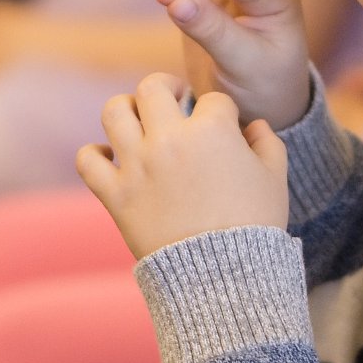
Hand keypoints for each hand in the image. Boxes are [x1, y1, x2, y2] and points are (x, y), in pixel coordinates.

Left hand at [77, 75, 288, 258]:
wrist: (223, 276)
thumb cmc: (254, 225)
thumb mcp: (275, 179)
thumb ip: (267, 142)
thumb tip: (253, 125)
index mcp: (212, 130)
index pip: (213, 100)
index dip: (222, 112)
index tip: (225, 128)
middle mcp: (169, 140)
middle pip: (152, 87)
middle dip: (166, 86)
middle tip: (174, 95)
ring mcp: (137, 166)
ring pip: (114, 111)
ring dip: (126, 109)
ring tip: (138, 119)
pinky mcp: (115, 195)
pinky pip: (87, 160)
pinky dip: (95, 154)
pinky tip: (111, 157)